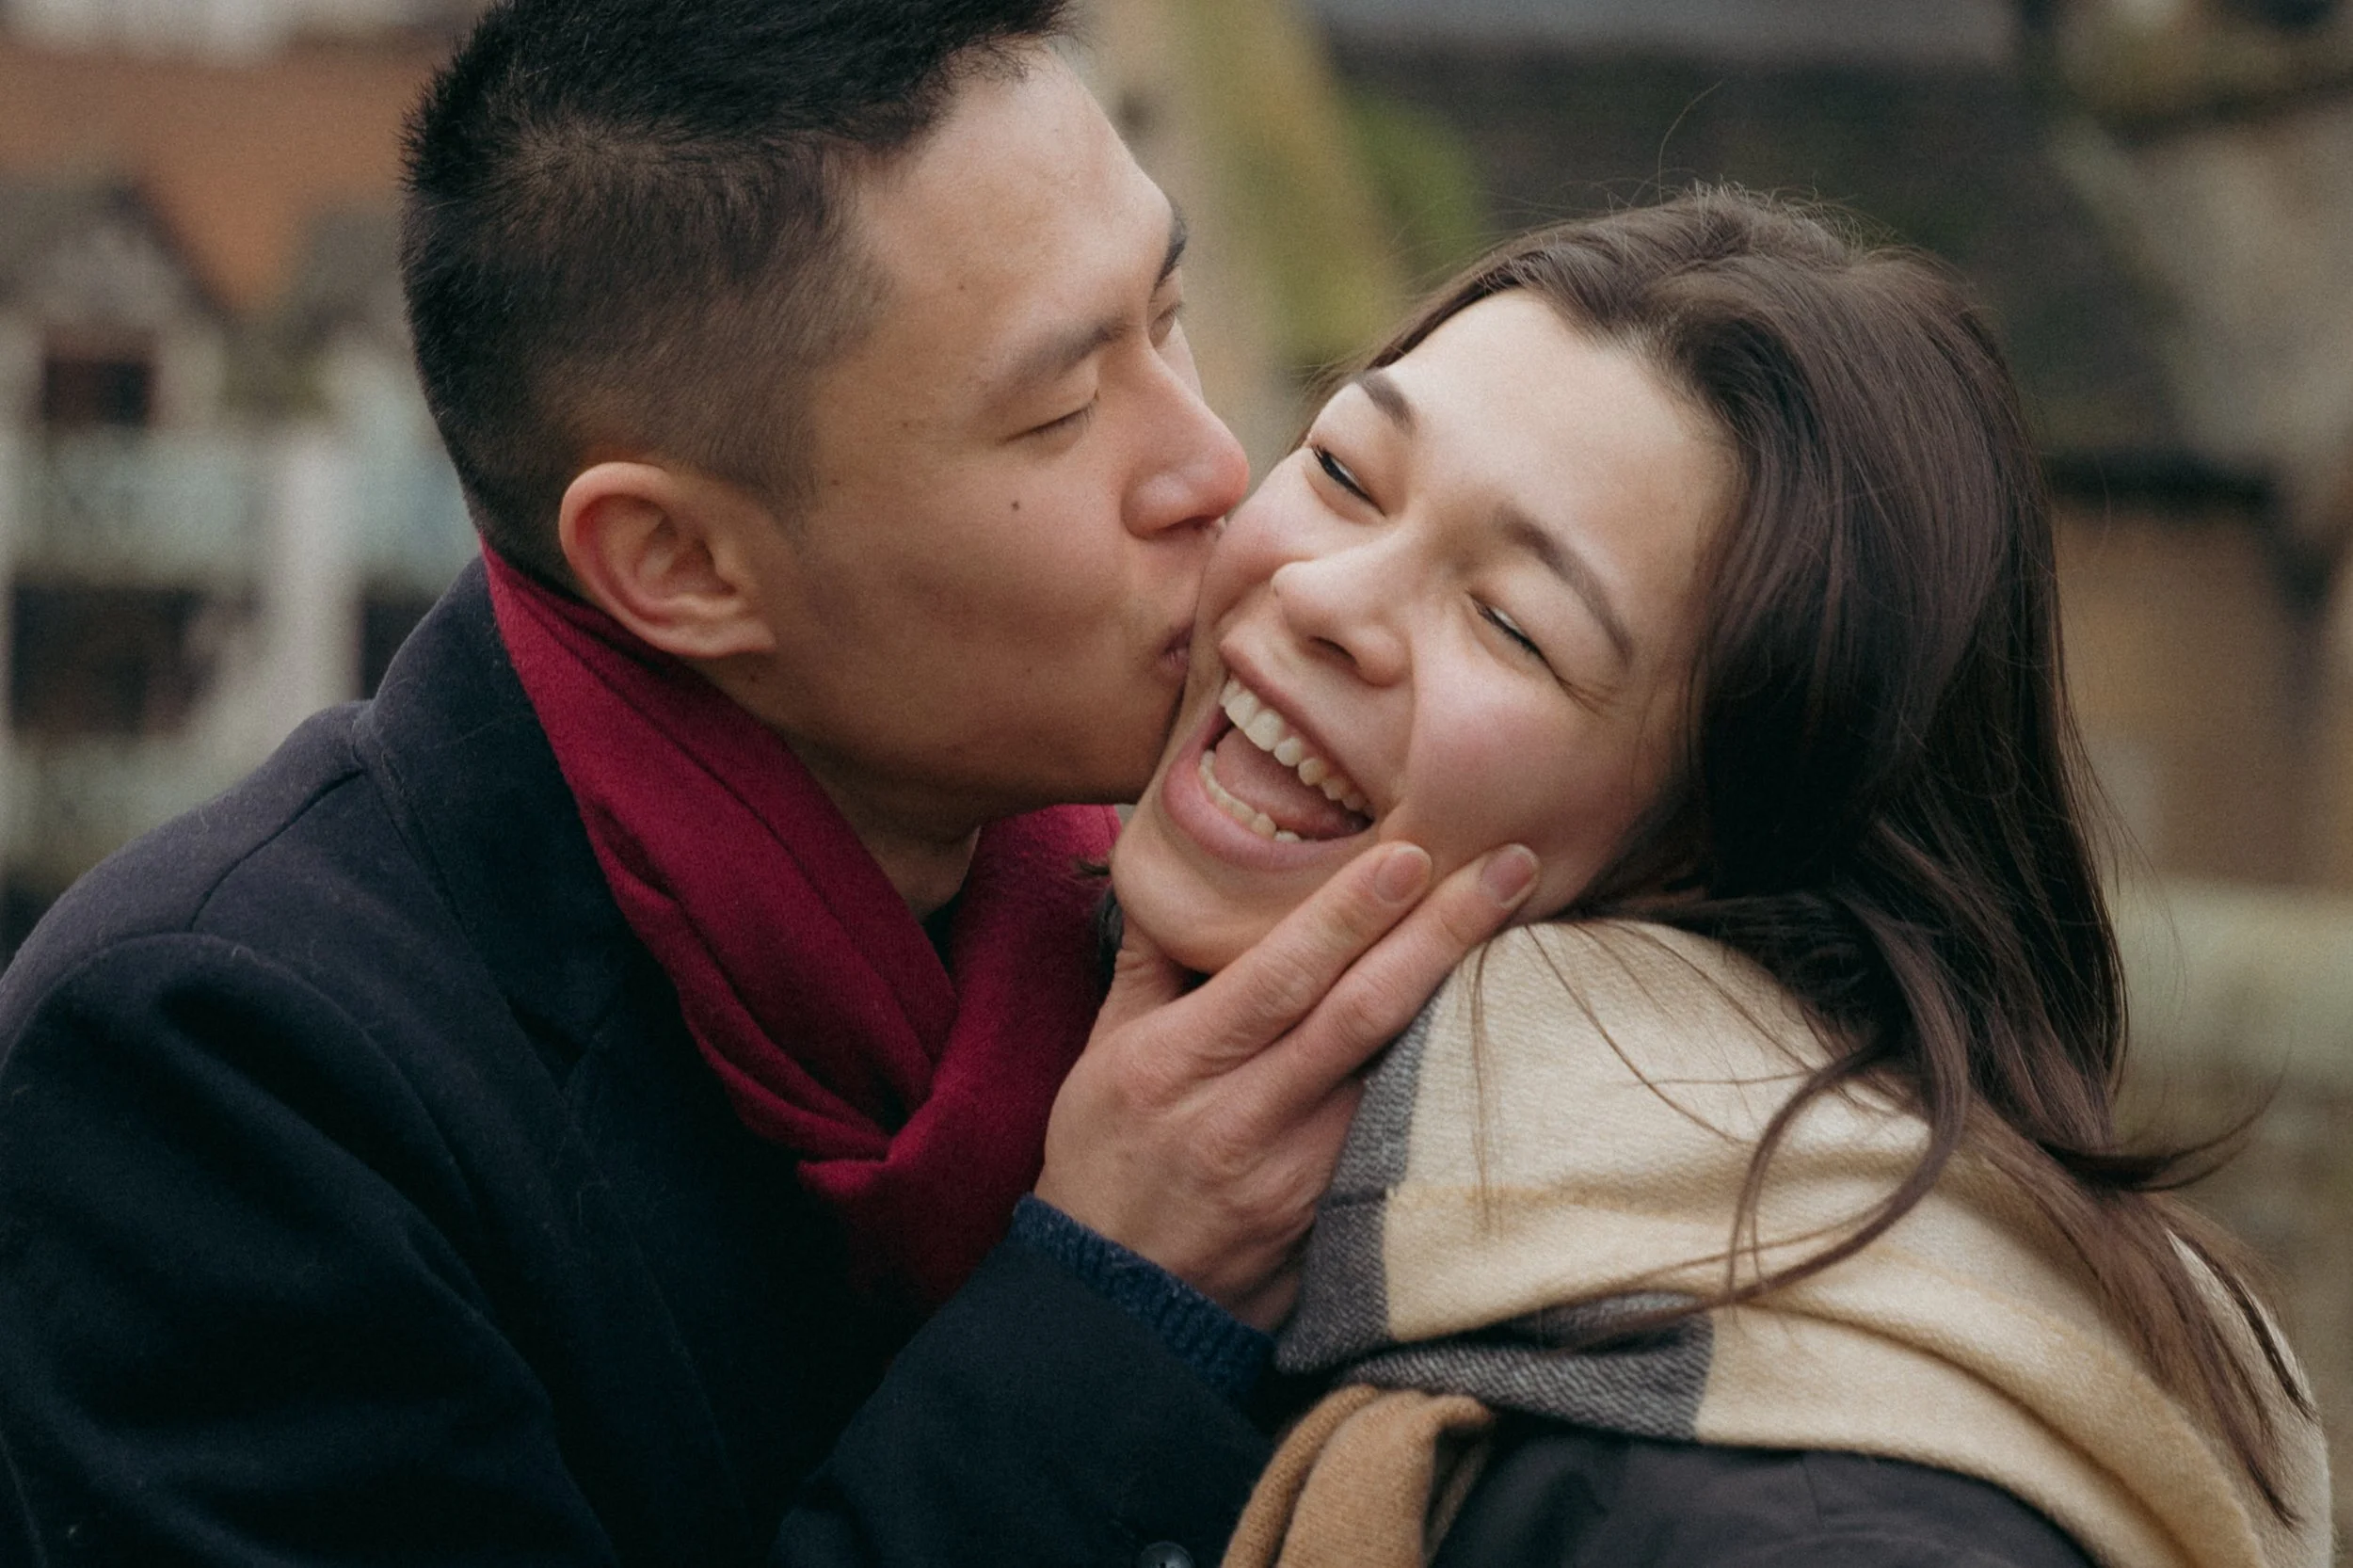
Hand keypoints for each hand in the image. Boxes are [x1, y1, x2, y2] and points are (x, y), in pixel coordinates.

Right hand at [1034, 841, 1538, 1328]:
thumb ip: (1151, 961)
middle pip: (1361, 1014)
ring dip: (1462, 1000)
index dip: (1349, 913)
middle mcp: (1242, 1119)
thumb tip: (1180, 863)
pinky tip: (1493, 1025)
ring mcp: (1297, 1177)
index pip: (1278, 976)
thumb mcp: (1103, 1052)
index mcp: (1177, 1064)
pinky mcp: (1333, 1219)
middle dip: (1442, 932)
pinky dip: (1445, 1075)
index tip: (1412, 854)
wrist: (1114, 1303)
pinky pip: (1399, 1132)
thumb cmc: (1105, 1158)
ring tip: (1521, 925)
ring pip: (1397, 1075)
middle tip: (1511, 866)